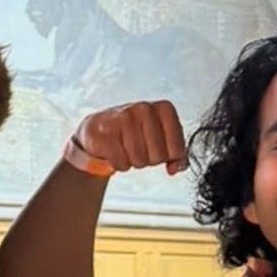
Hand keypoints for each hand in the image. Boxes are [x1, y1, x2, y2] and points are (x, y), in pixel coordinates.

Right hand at [68, 100, 188, 176]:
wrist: (99, 129)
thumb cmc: (134, 134)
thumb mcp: (160, 138)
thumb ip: (176, 153)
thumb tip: (176, 167)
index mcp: (164, 109)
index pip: (177, 149)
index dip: (168, 157)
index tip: (158, 149)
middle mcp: (145, 109)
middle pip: (158, 156)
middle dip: (149, 160)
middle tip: (139, 149)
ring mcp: (123, 118)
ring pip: (139, 160)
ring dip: (133, 162)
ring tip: (126, 148)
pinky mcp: (105, 132)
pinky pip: (121, 163)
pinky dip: (119, 164)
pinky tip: (115, 152)